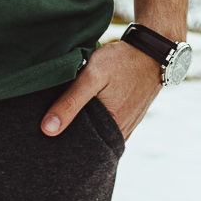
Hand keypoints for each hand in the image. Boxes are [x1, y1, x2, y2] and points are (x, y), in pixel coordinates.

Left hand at [41, 40, 161, 140]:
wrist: (153, 50)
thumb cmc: (122, 61)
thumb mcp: (92, 77)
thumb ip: (70, 102)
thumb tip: (47, 129)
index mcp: (113, 129)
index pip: (82, 149)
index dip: (63, 144)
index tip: (47, 137)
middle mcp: (122, 133)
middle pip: (90, 143)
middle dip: (73, 137)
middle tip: (53, 125)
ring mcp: (128, 126)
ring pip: (99, 135)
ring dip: (85, 127)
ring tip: (67, 116)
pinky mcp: (130, 117)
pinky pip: (108, 126)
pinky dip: (97, 121)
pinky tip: (86, 109)